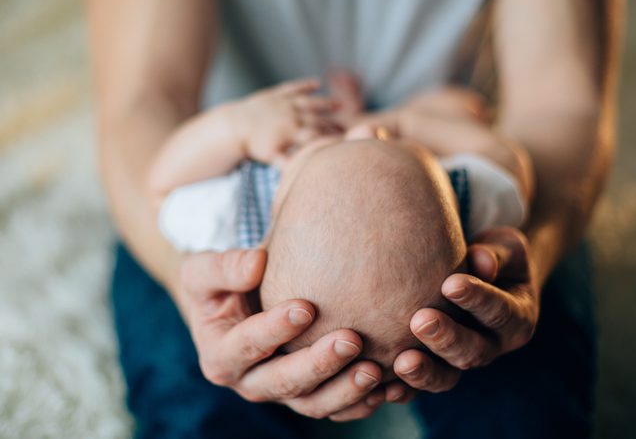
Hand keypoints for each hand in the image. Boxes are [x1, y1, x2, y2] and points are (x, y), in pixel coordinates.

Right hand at [177, 248, 391, 420]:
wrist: (235, 306)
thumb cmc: (221, 285)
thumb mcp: (205, 271)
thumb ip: (225, 267)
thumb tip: (257, 263)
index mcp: (221, 356)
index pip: (248, 345)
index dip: (275, 329)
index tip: (306, 307)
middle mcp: (251, 382)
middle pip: (284, 383)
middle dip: (318, 364)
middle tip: (351, 339)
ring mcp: (282, 394)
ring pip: (314, 404)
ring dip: (346, 391)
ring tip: (377, 370)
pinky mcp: (310, 395)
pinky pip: (338, 408)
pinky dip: (364, 402)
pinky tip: (393, 386)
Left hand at [235, 78, 340, 164]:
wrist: (234, 126)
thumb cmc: (254, 145)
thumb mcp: (271, 157)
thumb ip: (289, 163)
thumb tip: (303, 172)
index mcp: (293, 131)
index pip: (318, 135)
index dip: (333, 138)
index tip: (347, 142)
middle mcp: (292, 115)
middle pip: (318, 119)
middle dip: (334, 123)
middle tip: (349, 128)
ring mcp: (285, 103)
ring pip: (310, 102)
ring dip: (326, 102)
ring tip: (341, 105)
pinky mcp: (276, 94)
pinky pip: (294, 88)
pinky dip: (305, 85)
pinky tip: (317, 83)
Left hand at [393, 227, 539, 391]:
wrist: (484, 278)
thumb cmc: (490, 257)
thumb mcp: (503, 249)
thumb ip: (494, 255)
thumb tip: (480, 259)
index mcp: (517, 318)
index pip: (499, 311)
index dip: (477, 299)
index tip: (450, 284)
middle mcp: (494, 346)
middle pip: (473, 351)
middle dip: (446, 338)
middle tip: (420, 321)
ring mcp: (464, 360)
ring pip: (447, 376)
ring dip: (424, 371)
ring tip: (401, 361)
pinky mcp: (439, 368)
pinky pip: (422, 385)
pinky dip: (404, 390)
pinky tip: (384, 389)